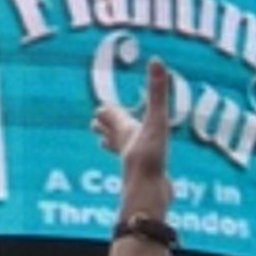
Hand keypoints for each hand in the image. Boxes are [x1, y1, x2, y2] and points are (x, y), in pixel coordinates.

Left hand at [91, 57, 172, 219]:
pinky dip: (135, 160)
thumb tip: (156, 59)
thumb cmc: (149, 158)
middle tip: (99, 116)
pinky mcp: (145, 176)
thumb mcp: (156, 121)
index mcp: (123, 130)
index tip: (103, 103)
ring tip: (108, 138)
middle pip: (108, 132)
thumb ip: (156, 92)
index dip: (107, 108)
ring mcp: (133, 162)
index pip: (108, 114)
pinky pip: (136, 165)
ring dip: (114, 142)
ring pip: (119, 150)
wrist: (150, 197)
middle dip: (104, 124)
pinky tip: (141, 164)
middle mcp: (124, 145)